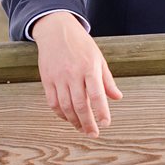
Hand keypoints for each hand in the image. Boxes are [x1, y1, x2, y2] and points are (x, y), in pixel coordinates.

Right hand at [33, 11, 122, 136]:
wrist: (56, 30)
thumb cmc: (81, 44)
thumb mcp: (99, 58)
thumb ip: (107, 80)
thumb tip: (117, 98)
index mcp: (90, 68)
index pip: (97, 95)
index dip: (101, 112)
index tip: (106, 124)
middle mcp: (73, 74)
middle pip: (80, 105)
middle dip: (87, 123)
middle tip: (93, 134)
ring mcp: (58, 78)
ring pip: (65, 106)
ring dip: (74, 121)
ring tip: (82, 129)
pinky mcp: (47, 80)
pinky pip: (53, 102)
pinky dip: (61, 114)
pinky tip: (68, 118)